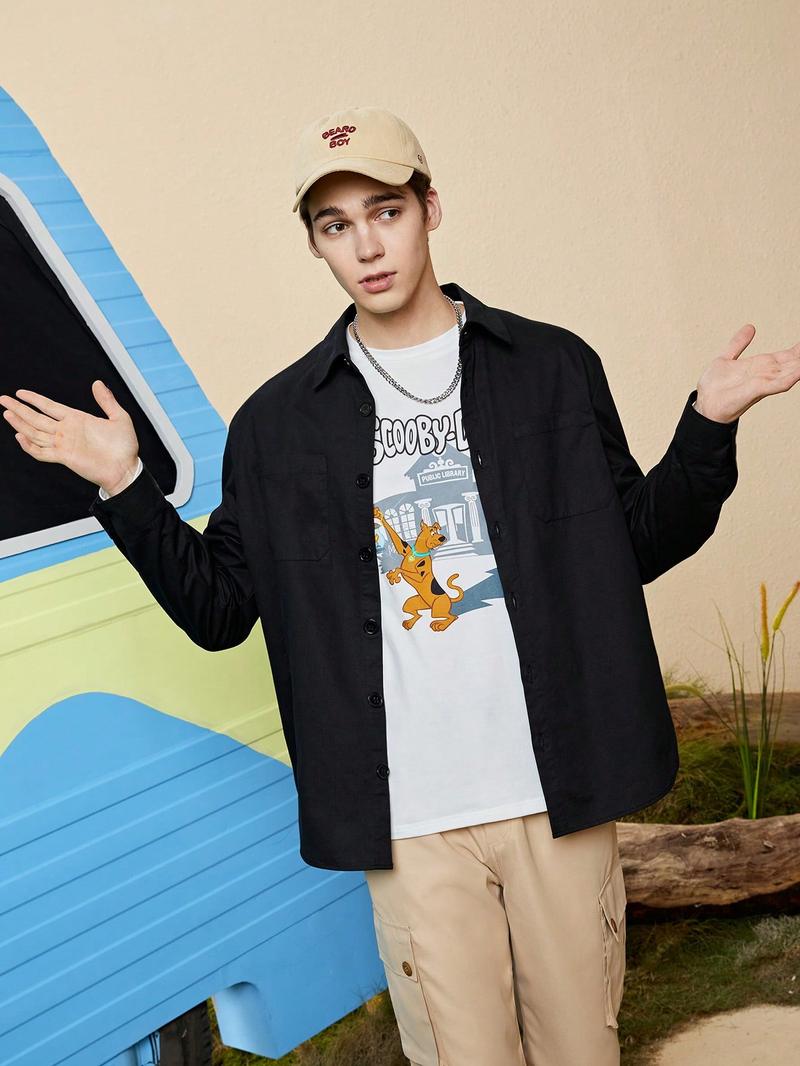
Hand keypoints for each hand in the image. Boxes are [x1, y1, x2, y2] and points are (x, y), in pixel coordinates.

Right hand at [0, 380, 139, 493]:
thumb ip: (107, 401)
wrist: (126, 469)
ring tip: (7, 414)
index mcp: (77, 419)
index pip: (49, 406)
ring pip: (36, 432)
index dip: (34, 399)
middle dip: (20, 409)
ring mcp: (64, 444)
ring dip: (21, 424)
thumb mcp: (119, 418)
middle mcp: (67, 431)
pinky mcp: (65, 457)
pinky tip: (19, 437)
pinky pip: (42, 452)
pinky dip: (30, 446)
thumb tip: (97, 383)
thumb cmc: (124, 447)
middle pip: (37, 418)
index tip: (20, 392)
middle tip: (3, 400)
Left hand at [695, 324, 799, 421]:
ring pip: (790, 372)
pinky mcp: (756, 390)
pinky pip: (777, 384)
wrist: (704, 404)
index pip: (788, 355)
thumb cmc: (715, 386)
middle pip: (793, 362)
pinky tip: (799, 370)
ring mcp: (763, 382)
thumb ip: (738, 344)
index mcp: (761, 365)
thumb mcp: (726, 358)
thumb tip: (750, 327)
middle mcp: (766, 374)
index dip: (799, 349)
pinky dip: (790, 377)